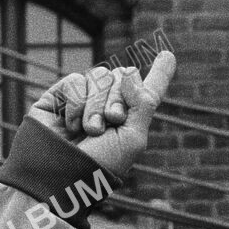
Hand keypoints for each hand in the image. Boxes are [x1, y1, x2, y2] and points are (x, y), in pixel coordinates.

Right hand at [27, 51, 176, 177]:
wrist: (62, 173)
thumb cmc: (101, 163)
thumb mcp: (133, 139)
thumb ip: (142, 103)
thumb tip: (130, 72)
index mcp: (132, 120)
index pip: (148, 91)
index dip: (160, 73)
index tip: (168, 55)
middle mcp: (109, 106)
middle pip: (123, 76)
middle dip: (119, 98)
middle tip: (112, 120)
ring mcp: (84, 100)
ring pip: (100, 76)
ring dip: (96, 105)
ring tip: (90, 131)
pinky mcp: (60, 96)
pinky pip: (75, 81)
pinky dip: (76, 104)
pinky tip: (70, 125)